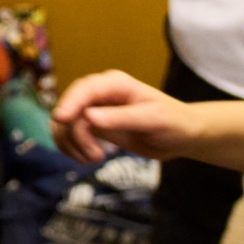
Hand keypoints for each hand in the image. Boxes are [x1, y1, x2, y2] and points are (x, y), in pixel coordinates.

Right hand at [51, 70, 198, 162]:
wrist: (182, 136)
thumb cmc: (174, 122)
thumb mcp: (153, 120)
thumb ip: (122, 118)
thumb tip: (88, 117)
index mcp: (115, 84)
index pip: (84, 89)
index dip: (69, 103)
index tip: (61, 120)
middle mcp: (99, 93)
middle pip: (70, 108)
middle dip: (75, 133)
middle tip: (95, 156)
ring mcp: (93, 109)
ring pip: (65, 123)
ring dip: (72, 143)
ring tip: (94, 159)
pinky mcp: (92, 125)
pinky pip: (69, 134)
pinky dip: (71, 147)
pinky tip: (86, 158)